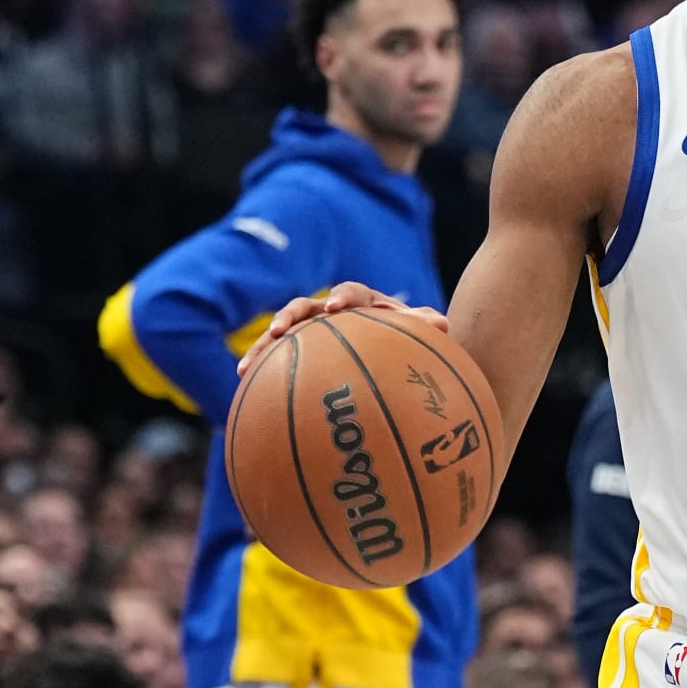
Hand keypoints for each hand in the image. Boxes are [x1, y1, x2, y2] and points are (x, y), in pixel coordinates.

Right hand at [235, 283, 448, 382]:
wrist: (396, 352)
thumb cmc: (408, 341)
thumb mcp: (417, 336)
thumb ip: (423, 328)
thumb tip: (442, 323)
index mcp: (363, 302)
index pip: (351, 292)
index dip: (342, 297)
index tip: (337, 308)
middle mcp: (332, 313)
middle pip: (305, 308)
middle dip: (290, 317)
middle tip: (280, 331)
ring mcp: (313, 334)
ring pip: (283, 336)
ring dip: (263, 349)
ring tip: (244, 368)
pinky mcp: (301, 355)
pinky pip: (279, 364)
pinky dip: (263, 377)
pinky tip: (246, 396)